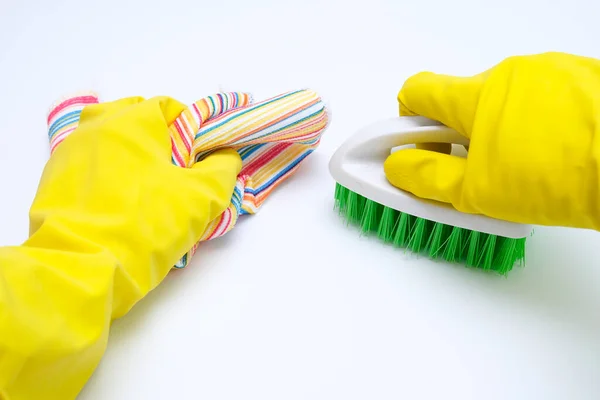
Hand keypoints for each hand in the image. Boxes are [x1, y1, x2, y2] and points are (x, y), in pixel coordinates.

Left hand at [0, 96, 240, 397]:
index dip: (191, 131)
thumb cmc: (146, 225)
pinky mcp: (51, 184)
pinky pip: (89, 169)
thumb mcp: (201, 198)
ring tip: (145, 193)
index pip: (168, 107)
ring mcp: (67, 155)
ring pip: (109, 145)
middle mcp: (94, 129)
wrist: (82, 268)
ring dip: (131, 159)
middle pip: (135, 121)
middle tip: (173, 176)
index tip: (198, 163)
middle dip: (158, 143)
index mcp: (130, 121)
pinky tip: (118, 207)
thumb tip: (225, 156)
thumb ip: (222, 169)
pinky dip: (107, 178)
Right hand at [384, 52, 599, 229]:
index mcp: (474, 96)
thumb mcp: (477, 193)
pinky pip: (539, 99)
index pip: (415, 92)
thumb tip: (398, 166)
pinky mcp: (581, 78)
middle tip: (472, 173)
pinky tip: (549, 155)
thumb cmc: (563, 178)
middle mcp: (508, 74)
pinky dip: (533, 125)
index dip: (405, 123)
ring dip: (497, 132)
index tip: (414, 150)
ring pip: (501, 102)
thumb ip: (426, 177)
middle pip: (460, 102)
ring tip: (520, 168)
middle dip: (456, 137)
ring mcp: (548, 72)